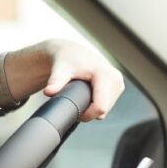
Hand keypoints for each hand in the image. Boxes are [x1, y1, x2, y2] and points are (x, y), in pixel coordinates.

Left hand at [4, 39, 124, 121]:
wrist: (72, 52)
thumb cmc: (66, 61)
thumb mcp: (60, 70)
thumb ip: (55, 82)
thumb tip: (48, 92)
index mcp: (105, 75)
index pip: (101, 107)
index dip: (87, 115)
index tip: (74, 112)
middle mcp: (115, 79)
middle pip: (104, 110)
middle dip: (89, 112)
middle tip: (74, 102)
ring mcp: (119, 83)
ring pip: (107, 108)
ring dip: (93, 108)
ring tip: (80, 96)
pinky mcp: (118, 85)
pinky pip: (108, 103)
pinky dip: (98, 103)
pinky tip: (88, 95)